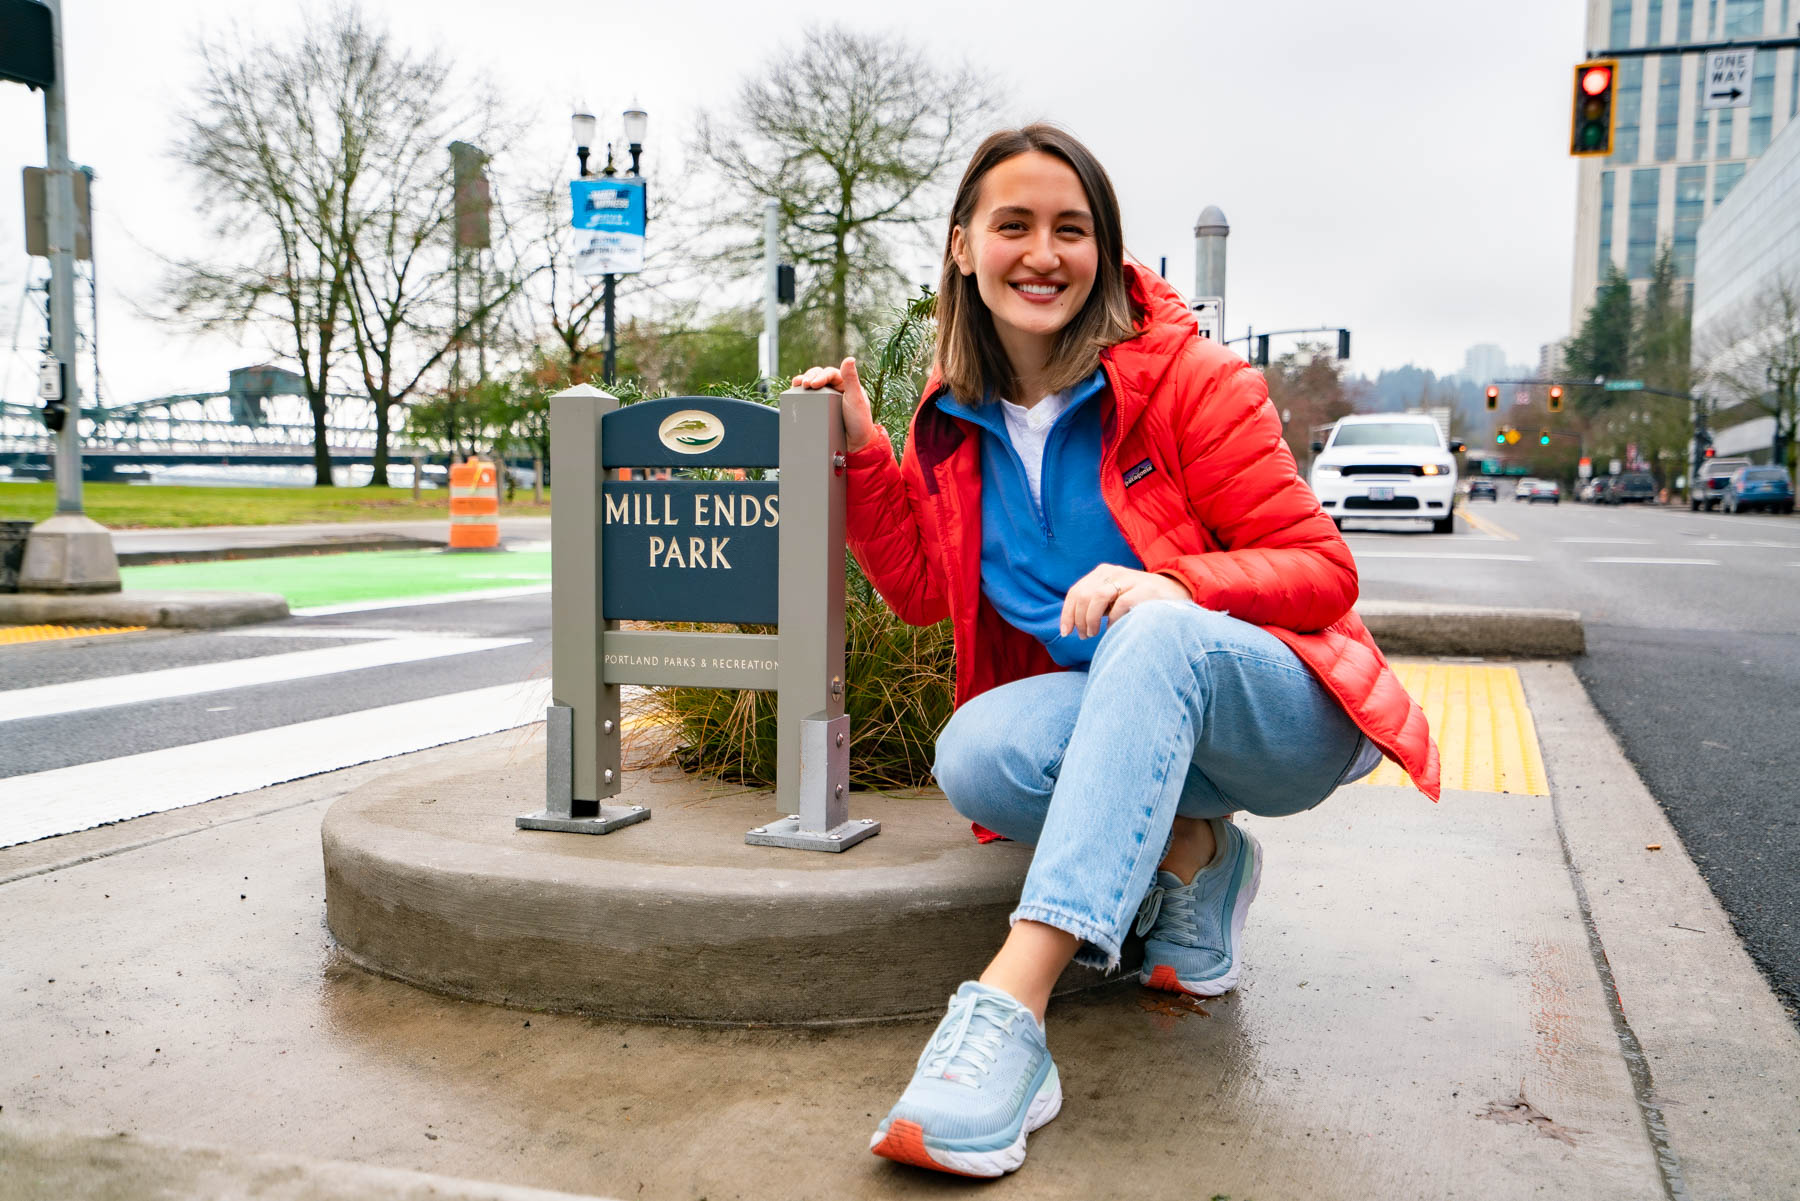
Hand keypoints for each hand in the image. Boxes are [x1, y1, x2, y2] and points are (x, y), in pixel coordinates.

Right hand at [792, 357, 877, 452]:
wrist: (855, 444)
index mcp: (844, 383)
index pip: (830, 373)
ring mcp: (826, 397)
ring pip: (811, 384)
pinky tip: (794, 393)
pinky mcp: (819, 407)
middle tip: (803, 385)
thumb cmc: (859, 421)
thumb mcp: (856, 399)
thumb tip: (850, 358)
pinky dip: (800, 393)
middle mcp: (834, 387)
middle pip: (818, 375)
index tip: (813, 384)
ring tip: (796, 385)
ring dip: (802, 382)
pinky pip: (808, 397)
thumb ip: (852, 379)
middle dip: (809, 377)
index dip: (821, 376)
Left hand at [1059, 565, 1192, 639]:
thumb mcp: (1114, 599)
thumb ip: (1095, 605)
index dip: (1067, 614)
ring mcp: (1130, 579)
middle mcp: (1114, 572)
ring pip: (1097, 597)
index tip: (1066, 633)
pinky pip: (1120, 605)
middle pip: (1083, 595)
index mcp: (1103, 572)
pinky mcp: (1144, 589)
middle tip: (1084, 636)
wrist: (1175, 594)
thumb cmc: (1138, 601)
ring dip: (1091, 620)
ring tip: (1093, 634)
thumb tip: (1072, 624)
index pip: (1076, 591)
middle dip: (1079, 619)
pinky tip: (1112, 630)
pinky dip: (1112, 621)